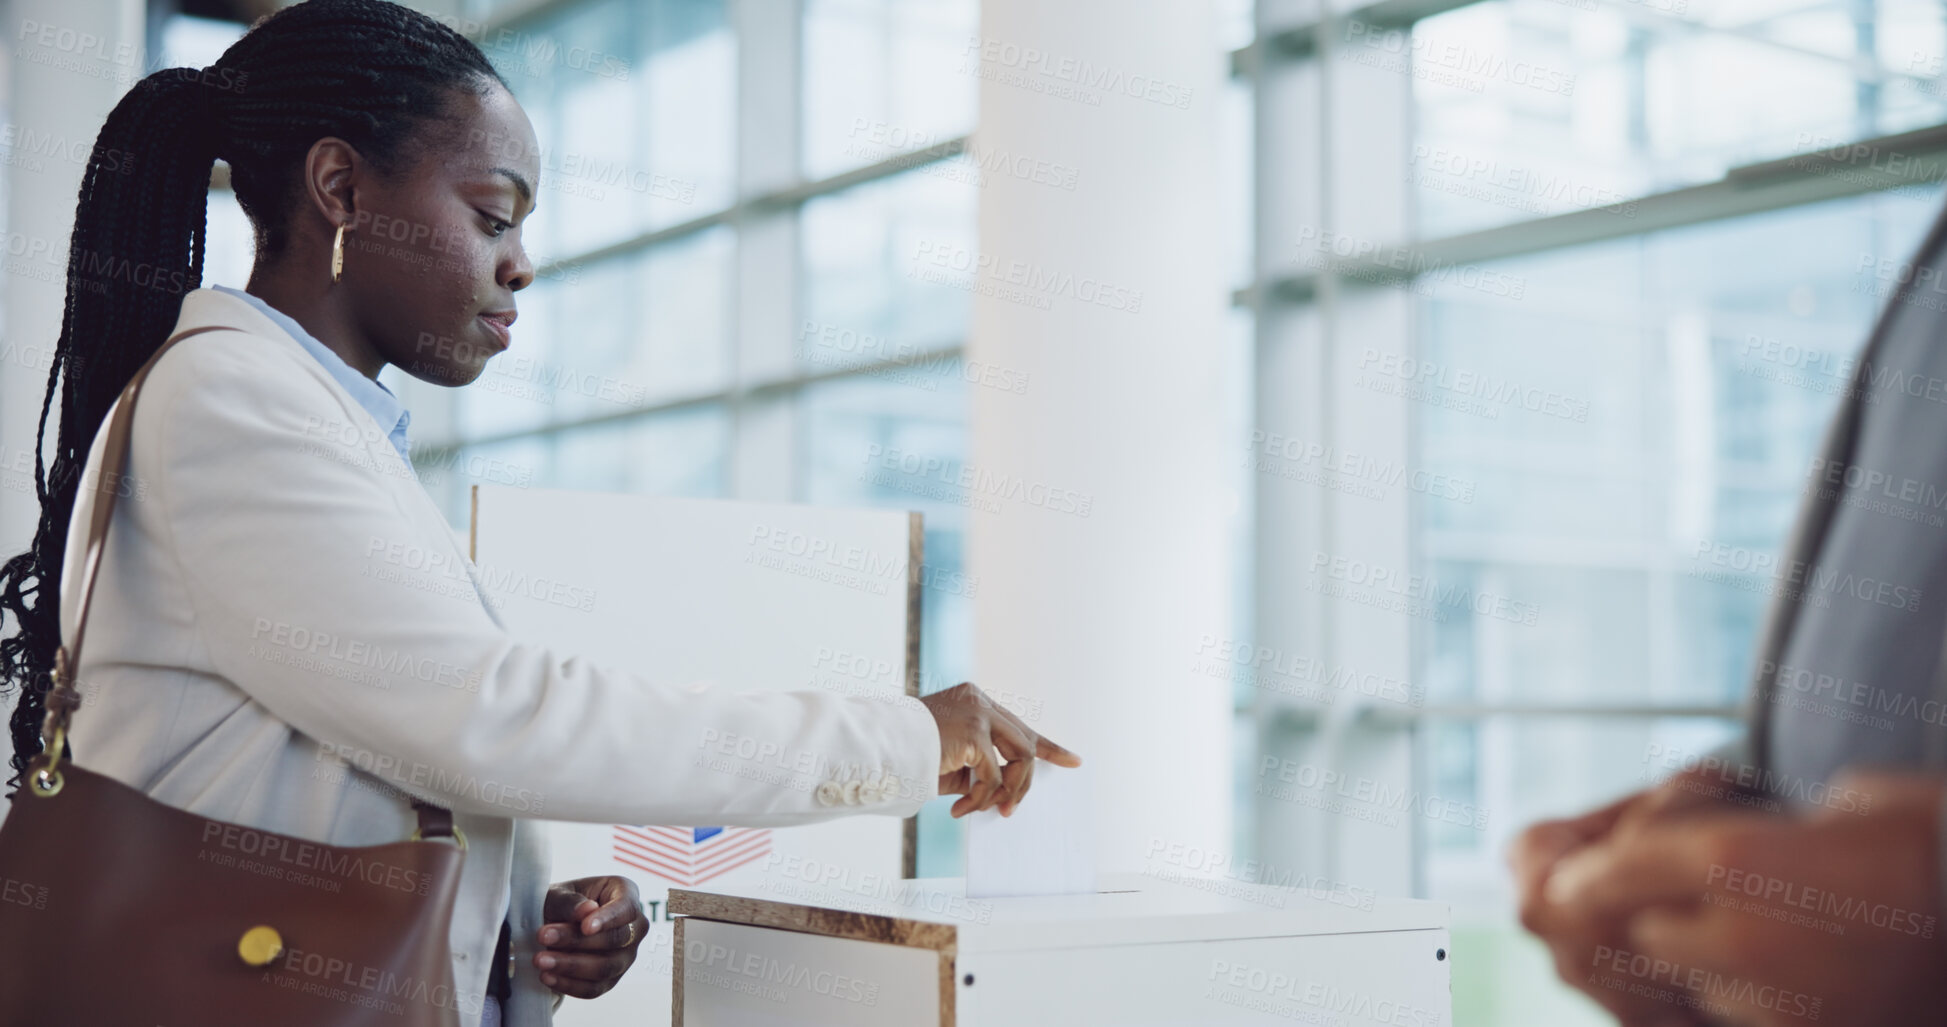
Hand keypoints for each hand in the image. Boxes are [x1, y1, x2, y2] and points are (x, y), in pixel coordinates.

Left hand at [534, 875, 647, 998]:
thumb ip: (570, 901)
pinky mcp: (610, 979)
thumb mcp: (559, 894)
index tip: (585, 927)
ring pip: (605, 968)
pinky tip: (547, 976)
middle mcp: (634, 927)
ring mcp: (626, 956)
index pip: (626, 908)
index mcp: (626, 894)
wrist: (551, 925)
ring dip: (570, 966)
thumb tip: (587, 910)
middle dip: (577, 941)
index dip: (608, 919)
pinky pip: (594, 989)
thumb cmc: (560, 904)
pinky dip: (569, 984)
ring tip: (541, 960)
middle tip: (543, 936)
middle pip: (615, 940)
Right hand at [919, 681, 1080, 817]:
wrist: (878, 749)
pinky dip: (981, 798)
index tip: (1074, 761)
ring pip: (1021, 757)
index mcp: (973, 702)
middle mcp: (979, 700)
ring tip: (986, 810)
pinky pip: (994, 776)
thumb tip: (1007, 792)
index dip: (1049, 747)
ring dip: (1006, 791)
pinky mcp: (974, 731)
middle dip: (1024, 782)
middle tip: (1007, 812)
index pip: (1018, 725)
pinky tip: (960, 808)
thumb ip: (981, 766)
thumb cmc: (908, 757)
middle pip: (1026, 743)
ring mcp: (979, 712)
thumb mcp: (952, 761)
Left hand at [1549, 770, 1946, 1026]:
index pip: (1616, 873)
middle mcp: (1736, 935)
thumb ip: (1761, 829)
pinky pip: (1744, 1017)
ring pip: (1691, 984)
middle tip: (1686, 894)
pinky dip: (1753, 995)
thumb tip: (1712, 846)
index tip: (1571, 877)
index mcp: (1734, 859)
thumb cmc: (1938, 836)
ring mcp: (1772, 1000)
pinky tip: (1808, 968)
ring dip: (1704, 961)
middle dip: (1651, 917)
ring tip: (1776, 930)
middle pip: (1640, 935)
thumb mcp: (1849, 802)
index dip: (1593, 875)